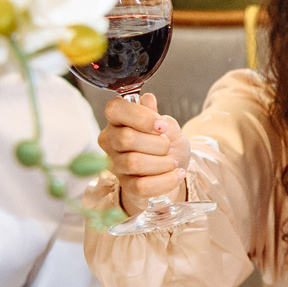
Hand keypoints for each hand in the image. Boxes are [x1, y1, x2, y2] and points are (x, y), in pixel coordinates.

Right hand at [96, 93, 188, 215]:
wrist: (173, 171)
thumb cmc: (166, 145)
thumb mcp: (168, 126)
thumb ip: (158, 115)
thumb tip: (148, 99)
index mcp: (117, 120)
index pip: (115, 108)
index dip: (141, 116)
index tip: (162, 126)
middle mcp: (110, 141)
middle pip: (126, 138)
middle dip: (157, 143)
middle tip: (167, 146)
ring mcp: (116, 165)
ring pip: (134, 162)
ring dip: (163, 162)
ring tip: (173, 161)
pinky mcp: (126, 187)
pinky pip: (143, 186)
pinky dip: (166, 180)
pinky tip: (176, 174)